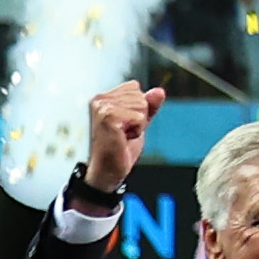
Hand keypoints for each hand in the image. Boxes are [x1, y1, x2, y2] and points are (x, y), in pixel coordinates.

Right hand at [77, 80, 156, 196]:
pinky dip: (136, 131)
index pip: (134, 87)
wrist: (107, 171)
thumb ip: (148, 106)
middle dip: (138, 117)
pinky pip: (139, 117)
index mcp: (103, 98)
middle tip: (122, 133)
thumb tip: (159, 91)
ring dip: (137, 125)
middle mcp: (99, 99)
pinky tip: (122, 139)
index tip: (123, 125)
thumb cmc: (118, 148)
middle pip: (140, 96)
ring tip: (121, 136)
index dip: (136, 109)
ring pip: (141, 105)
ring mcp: (102, 107)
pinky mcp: (108, 117)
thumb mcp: (137, 123)